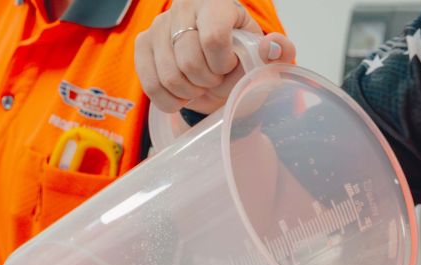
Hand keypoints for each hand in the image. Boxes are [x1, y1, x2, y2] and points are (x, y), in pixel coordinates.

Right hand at [135, 0, 294, 115]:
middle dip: (207, 81)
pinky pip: (151, 85)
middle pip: (189, 61)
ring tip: (200, 85)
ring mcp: (159, 25)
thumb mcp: (263, 57)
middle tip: (215, 80)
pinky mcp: (142, 44)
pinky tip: (182, 94)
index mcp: (216, 3)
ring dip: (189, 92)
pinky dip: (169, 100)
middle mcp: (184, 7)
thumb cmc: (240, 60)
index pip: (214, 38)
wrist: (215, 68)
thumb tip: (271, 47)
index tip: (230, 66)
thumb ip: (277, 51)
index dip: (223, 64)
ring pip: (169, 76)